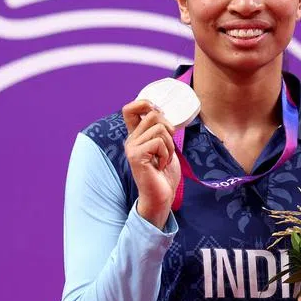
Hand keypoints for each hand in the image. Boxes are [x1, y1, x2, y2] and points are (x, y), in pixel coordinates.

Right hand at [121, 99, 181, 228]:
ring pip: (159, 129)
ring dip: (169, 146)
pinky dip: (166, 154)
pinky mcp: (136, 156)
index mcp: (136, 136)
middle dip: (169, 129)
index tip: (158, 114)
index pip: (130, 109)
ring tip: (164, 159)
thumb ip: (161, 131)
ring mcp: (132, 147)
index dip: (144, 103)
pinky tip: (160, 166)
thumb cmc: (164, 175)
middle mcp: (131, 139)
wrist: (161, 197)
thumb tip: (163, 113)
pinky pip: (158, 142)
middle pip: (153, 115)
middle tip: (167, 147)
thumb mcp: (165, 147)